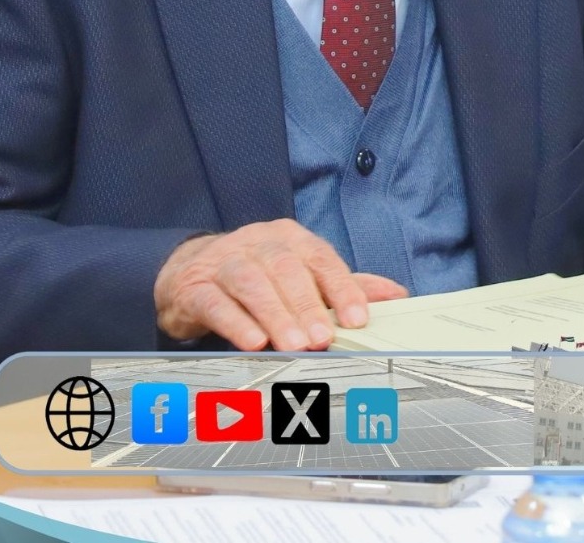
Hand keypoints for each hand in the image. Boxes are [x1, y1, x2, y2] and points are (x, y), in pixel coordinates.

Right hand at [154, 219, 408, 350]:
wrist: (188, 273)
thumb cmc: (257, 276)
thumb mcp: (301, 275)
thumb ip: (344, 286)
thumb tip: (396, 295)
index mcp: (292, 238)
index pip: (322, 260)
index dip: (342, 289)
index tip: (358, 319)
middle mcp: (259, 243)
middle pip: (288, 270)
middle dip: (308, 306)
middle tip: (323, 339)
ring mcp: (224, 261)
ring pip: (252, 283)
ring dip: (275, 315)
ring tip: (293, 345)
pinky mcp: (194, 286)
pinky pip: (216, 302)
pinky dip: (236, 322)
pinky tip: (252, 342)